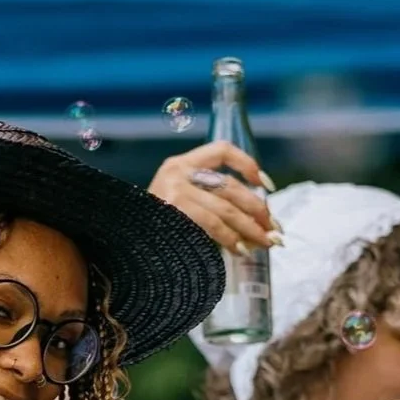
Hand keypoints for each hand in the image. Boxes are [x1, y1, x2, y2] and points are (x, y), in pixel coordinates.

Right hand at [147, 139, 279, 252]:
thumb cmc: (154, 227)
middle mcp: (178, 172)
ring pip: (226, 207)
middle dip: (257, 208)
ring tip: (265, 242)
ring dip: (250, 227)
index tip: (267, 184)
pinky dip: (230, 238)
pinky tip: (241, 249)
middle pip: (230, 186)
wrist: (126, 244)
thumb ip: (209, 200)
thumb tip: (258, 220)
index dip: (248, 164)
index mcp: (180, 164)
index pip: (222, 150)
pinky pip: (213, 224)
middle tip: (274, 227)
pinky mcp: (175, 211)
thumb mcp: (178, 202)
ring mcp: (175, 190)